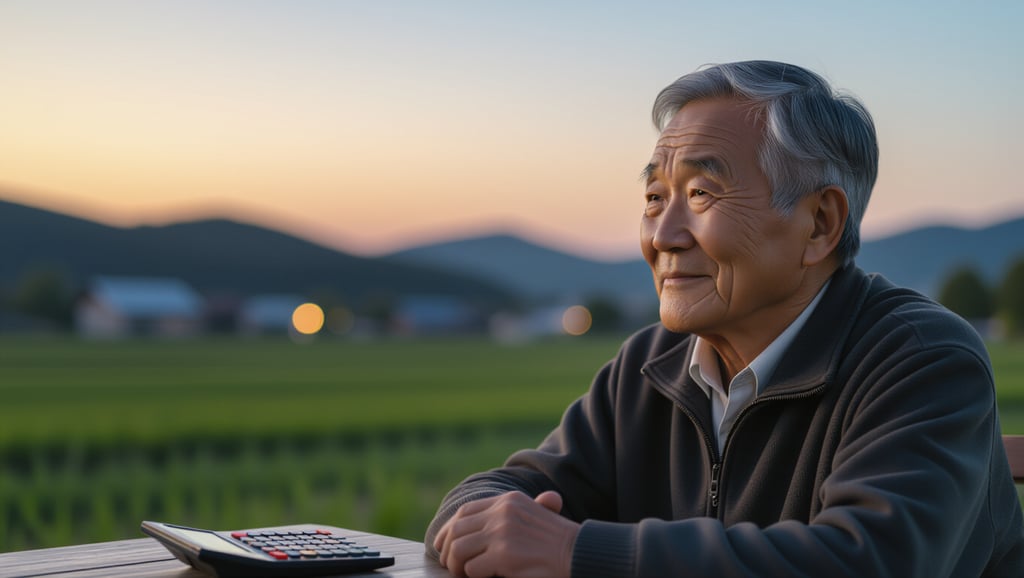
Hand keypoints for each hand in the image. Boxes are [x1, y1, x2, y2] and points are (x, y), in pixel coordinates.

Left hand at [433, 491, 579, 577]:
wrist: (578, 552)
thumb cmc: (557, 540)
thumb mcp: (534, 515)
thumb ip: (510, 516)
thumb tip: (479, 526)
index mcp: (508, 500)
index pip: (465, 511)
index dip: (448, 528)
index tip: (441, 543)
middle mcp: (502, 512)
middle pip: (457, 529)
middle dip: (447, 549)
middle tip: (447, 563)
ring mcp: (502, 532)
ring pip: (460, 549)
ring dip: (456, 565)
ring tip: (461, 573)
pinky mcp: (504, 555)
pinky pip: (473, 568)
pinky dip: (472, 576)